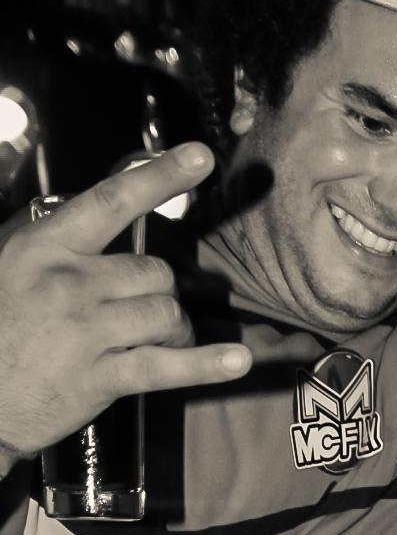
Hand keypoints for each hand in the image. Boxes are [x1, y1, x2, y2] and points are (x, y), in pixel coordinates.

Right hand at [0, 145, 251, 463]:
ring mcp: (86, 330)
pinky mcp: (101, 376)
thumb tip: (113, 218)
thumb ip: (64, 244)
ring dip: (174, 329)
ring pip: (168, 312)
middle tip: (145, 314)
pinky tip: (235, 361)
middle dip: (162, 293)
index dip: (161, 176)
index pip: (112, 200)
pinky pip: (166, 365)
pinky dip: (205, 364)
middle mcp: (68, 283)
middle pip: (155, 271)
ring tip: (155, 342)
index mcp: (45, 247)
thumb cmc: (0, 329)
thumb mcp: (15, 266)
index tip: (199, 157)